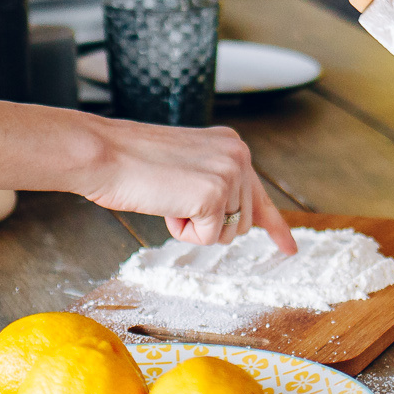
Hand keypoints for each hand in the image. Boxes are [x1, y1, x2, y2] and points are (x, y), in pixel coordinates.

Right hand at [83, 118, 297, 253]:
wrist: (104, 153)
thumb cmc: (131, 162)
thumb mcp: (185, 165)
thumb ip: (214, 182)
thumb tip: (235, 217)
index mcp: (231, 145)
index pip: (260, 194)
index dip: (275, 226)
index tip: (289, 248)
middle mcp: (239, 155)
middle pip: (242, 222)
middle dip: (207, 223)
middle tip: (173, 197)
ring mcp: (230, 174)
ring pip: (226, 233)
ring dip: (194, 226)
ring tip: (168, 196)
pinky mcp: (215, 196)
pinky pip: (206, 239)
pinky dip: (182, 231)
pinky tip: (166, 203)